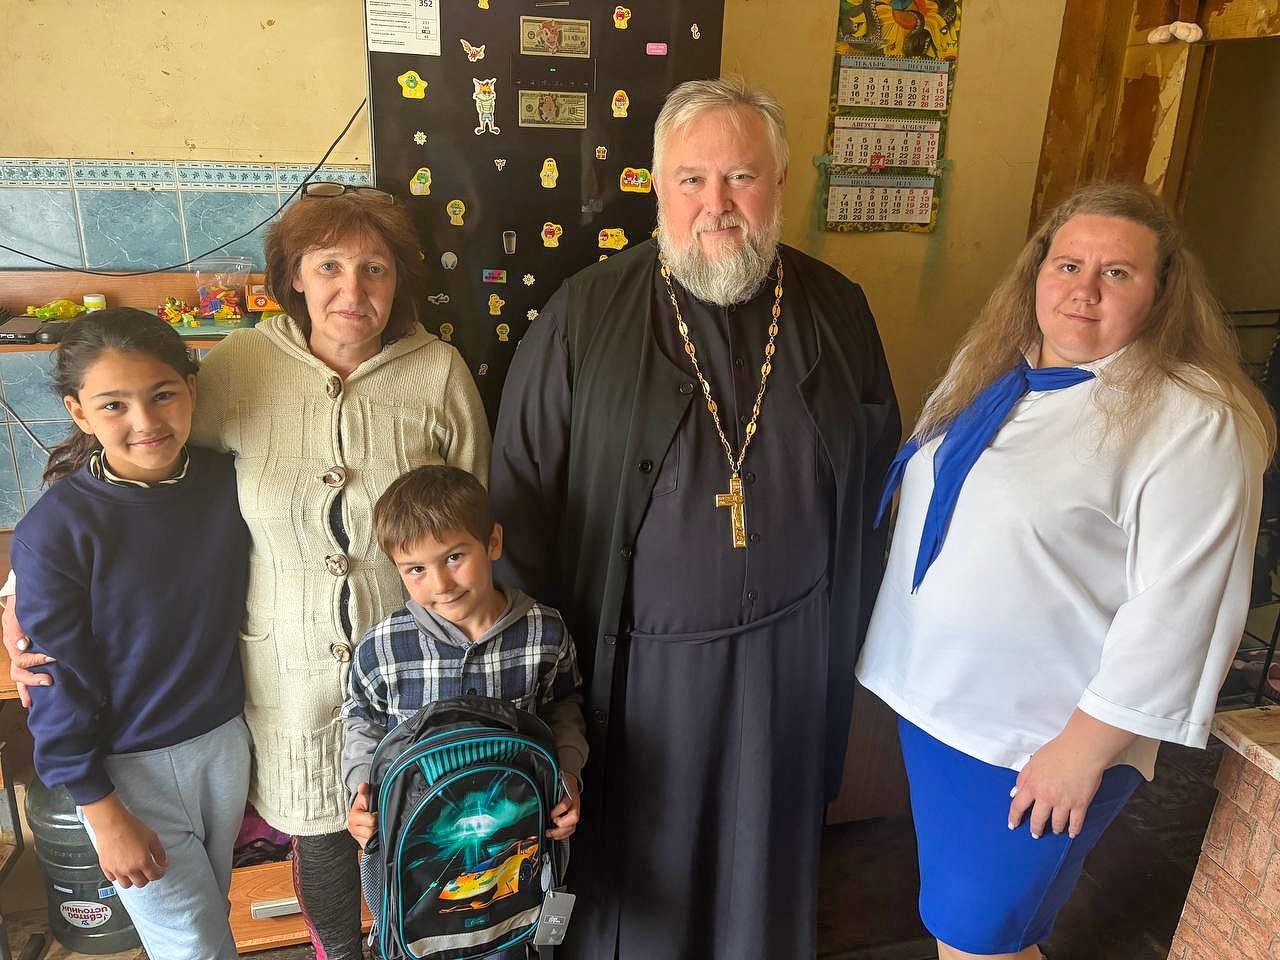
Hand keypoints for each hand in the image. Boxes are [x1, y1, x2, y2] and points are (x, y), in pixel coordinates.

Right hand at [2, 593, 53, 708]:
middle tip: (48, 681)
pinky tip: (30, 700)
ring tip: (31, 701)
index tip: (52, 657)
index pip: (21, 657)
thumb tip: (22, 645)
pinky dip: (25, 686)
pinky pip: (22, 672)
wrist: (28, 595)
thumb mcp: (20, 611)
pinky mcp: (26, 652)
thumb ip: (19, 627)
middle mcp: (15, 648)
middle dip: (31, 679)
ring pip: (17, 675)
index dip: (36, 660)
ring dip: (26, 687)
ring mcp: (19, 652)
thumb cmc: (26, 603)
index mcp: (13, 639)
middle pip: (17, 670)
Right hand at [81, 794, 166, 887]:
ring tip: (135, 872)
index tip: (160, 871)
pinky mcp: (106, 868)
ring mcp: (117, 870)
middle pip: (141, 883)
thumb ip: (159, 852)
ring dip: (132, 880)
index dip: (159, 874)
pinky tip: (122, 869)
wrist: (112, 823)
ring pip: (126, 885)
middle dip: (147, 878)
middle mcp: (129, 869)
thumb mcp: (152, 837)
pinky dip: (119, 876)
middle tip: (148, 871)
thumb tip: (163, 862)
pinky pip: (113, 879)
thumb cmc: (130, 827)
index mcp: (142, 861)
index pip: (154, 876)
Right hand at [347, 783, 376, 847]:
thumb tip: (363, 786)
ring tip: (377, 826)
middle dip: (377, 825)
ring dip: (378, 833)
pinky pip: (372, 846)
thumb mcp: (364, 798)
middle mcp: (353, 829)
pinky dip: (376, 841)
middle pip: (372, 831)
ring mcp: (358, 838)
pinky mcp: (363, 845)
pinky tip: (376, 835)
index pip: (371, 820)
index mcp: (353, 818)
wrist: (361, 818)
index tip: (376, 813)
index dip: (376, 816)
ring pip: (372, 839)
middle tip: (378, 820)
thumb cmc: (364, 807)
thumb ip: (365, 792)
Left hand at [546, 772, 580, 839]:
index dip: (557, 811)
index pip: (565, 805)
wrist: (570, 782)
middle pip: (574, 818)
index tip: (550, 814)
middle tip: (551, 825)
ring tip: (550, 833)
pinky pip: (572, 829)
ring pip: (573, 826)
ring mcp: (575, 812)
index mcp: (570, 795)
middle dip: (561, 824)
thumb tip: (534, 800)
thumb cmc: (561, 784)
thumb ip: (548, 793)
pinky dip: (563, 834)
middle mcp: (575, 805)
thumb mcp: (555, 785)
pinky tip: (555, 835)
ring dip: (561, 832)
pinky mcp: (574, 819)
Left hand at [1007, 710, 1136, 839]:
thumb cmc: (1057, 751)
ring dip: (1055, 829)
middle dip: (1036, 829)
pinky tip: (1071, 833)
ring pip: (1057, 824)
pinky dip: (1073, 830)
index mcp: (1033, 785)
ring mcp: (1064, 802)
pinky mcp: (1080, 804)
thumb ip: (1023, 778)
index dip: (1014, 817)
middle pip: (1037, 820)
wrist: (1082, 749)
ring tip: (1055, 830)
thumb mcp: (1033, 762)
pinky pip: (1076, 823)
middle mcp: (1046, 797)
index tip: (1013, 824)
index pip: (1018, 806)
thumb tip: (1015, 792)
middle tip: (1036, 833)